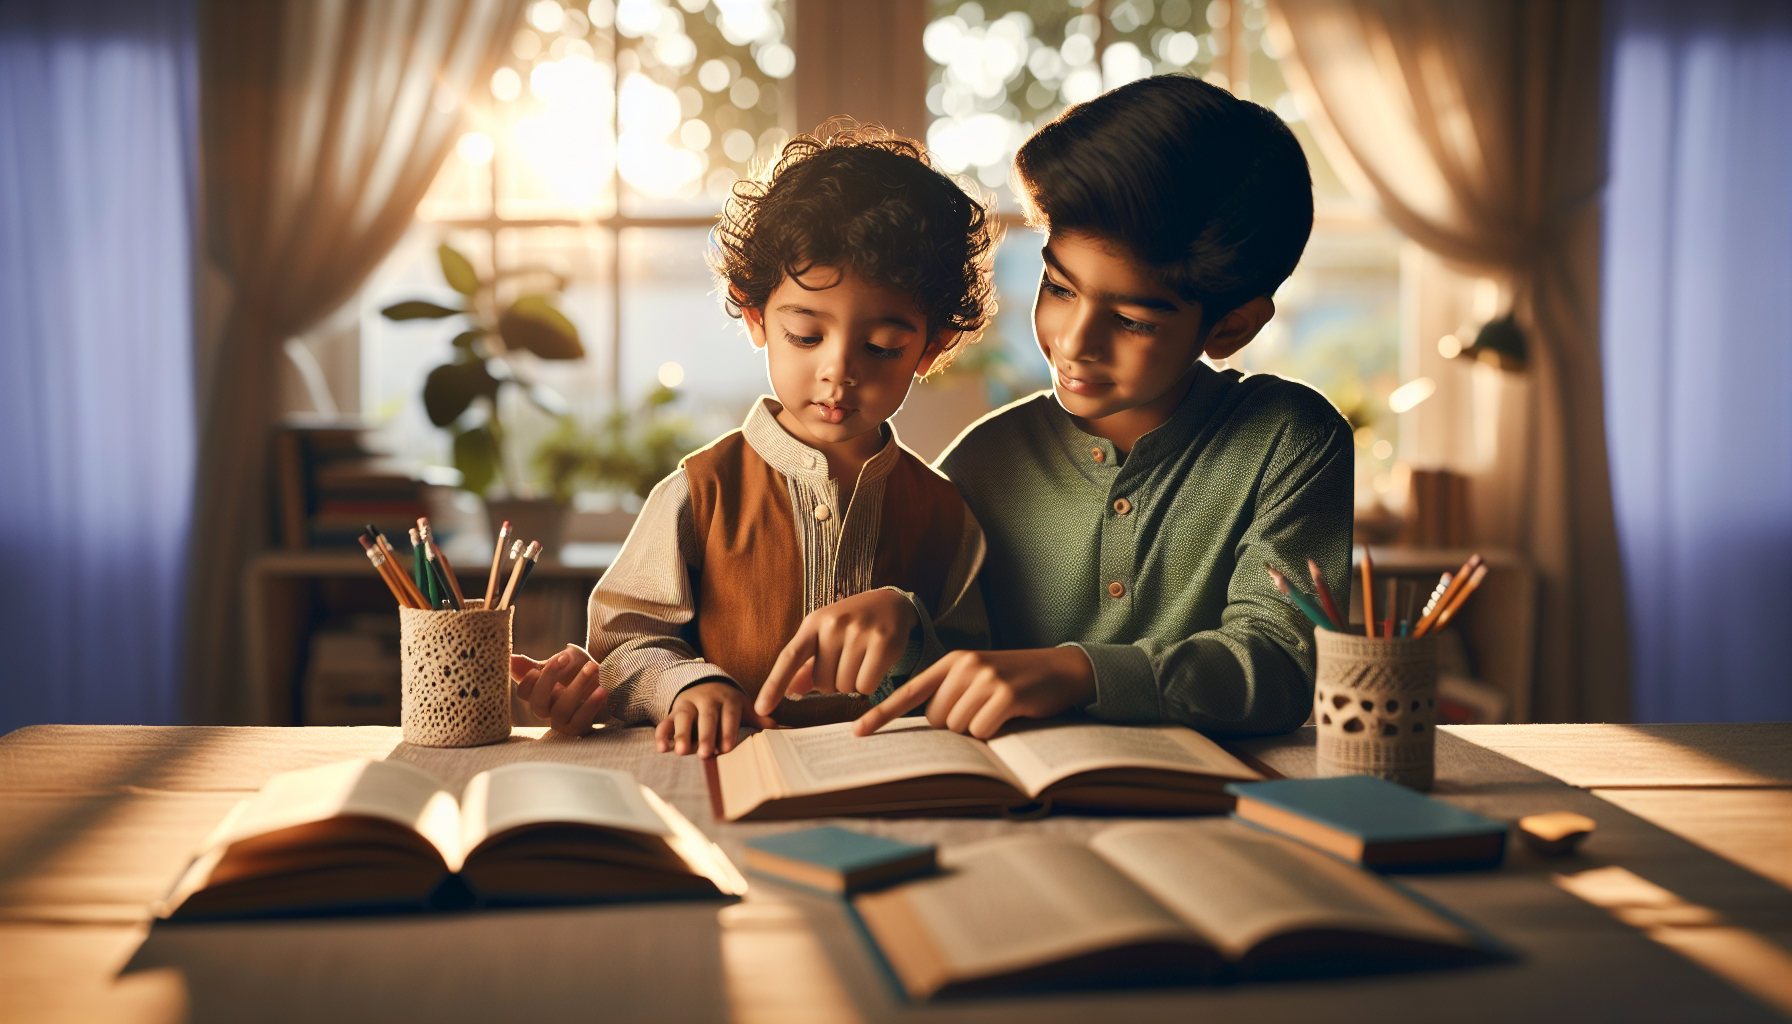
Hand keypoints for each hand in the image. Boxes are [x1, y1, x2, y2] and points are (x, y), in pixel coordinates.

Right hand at [511, 645, 608, 736]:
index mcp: (538, 693)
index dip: (528, 681)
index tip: (539, 667)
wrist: (608, 678)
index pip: (523, 692)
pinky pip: (581, 720)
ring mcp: (562, 721)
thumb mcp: (559, 661)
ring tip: (592, 666)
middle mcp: (547, 709)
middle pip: (538, 703)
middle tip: (564, 658)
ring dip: (577, 686)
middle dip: (549, 678)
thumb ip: (536, 664)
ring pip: (561, 711)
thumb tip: (510, 660)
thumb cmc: (578, 670)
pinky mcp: (579, 728)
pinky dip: (591, 704)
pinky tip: (602, 689)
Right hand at [657, 681, 759, 757]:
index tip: (726, 748)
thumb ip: (761, 720)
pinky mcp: (673, 711)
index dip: (727, 730)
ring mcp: (689, 704)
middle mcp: (707, 699)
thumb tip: (787, 731)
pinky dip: (662, 734)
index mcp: (728, 699)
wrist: (704, 683)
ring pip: (684, 717)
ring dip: (681, 734)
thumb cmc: (728, 704)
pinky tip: (661, 749)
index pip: (729, 714)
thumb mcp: (744, 707)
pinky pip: (665, 721)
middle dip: (705, 735)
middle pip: (706, 717)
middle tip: (705, 754)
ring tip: (681, 752)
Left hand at [754, 590, 919, 717]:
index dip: (774, 685)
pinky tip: (874, 665)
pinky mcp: (883, 642)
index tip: (761, 708)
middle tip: (846, 662)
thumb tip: (790, 691)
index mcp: (813, 623)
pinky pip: (866, 686)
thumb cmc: (851, 625)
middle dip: (833, 682)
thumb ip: (807, 666)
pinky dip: (869, 684)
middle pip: (822, 683)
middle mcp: (834, 624)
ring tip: (861, 661)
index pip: (789, 657)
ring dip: (852, 684)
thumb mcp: (825, 637)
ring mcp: (859, 632)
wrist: (891, 603)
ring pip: (845, 687)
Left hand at [852, 647, 1097, 738]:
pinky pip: (981, 731)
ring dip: (977, 729)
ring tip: (999, 710)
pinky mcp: (1005, 694)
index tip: (858, 732)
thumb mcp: (979, 676)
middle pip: (937, 720)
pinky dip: (994, 733)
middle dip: (956, 724)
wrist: (1062, 669)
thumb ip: (952, 692)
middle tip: (983, 710)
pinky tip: (1010, 716)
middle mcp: (964, 666)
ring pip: (958, 728)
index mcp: (952, 661)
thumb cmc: (1017, 679)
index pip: (909, 692)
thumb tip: (931, 727)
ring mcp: (985, 679)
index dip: (882, 715)